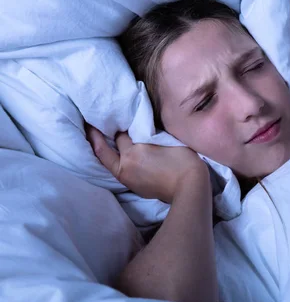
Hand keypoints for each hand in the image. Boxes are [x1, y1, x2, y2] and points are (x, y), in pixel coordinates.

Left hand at [86, 125, 209, 203]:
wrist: (189, 187)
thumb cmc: (184, 161)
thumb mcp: (167, 140)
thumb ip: (150, 134)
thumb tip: (141, 130)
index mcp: (134, 151)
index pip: (120, 134)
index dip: (117, 124)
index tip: (109, 115)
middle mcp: (126, 165)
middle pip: (105, 149)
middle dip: (97, 136)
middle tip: (88, 124)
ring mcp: (127, 178)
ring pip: (107, 161)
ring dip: (101, 150)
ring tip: (95, 139)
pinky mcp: (133, 186)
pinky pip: (116, 170)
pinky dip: (111, 161)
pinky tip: (113, 156)